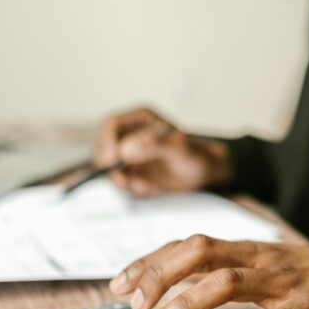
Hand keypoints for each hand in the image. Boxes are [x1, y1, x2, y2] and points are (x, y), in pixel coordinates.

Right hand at [94, 108, 230, 195]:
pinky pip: (122, 182)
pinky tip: (151, 189)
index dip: (106, 142)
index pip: (111, 125)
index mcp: (140, 119)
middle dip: (111, 167)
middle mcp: (130, 135)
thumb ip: (153, 145)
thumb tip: (125, 150)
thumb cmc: (195, 154)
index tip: (112, 160)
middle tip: (125, 181)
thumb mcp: (178, 147)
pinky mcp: (132, 172)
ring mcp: (129, 155)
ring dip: (124, 181)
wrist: (204, 172)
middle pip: (104, 148)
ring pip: (110, 168)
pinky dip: (133, 189)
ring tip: (146, 187)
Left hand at [108, 236, 308, 308]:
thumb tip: (176, 288)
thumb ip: (224, 272)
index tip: (118, 284)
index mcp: (243, 249)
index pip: (186, 246)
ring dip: (188, 302)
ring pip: (229, 280)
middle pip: (199, 251)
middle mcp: (257, 256)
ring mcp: (284, 278)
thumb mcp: (262, 267)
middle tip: (134, 305)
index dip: (149, 261)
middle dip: (159, 275)